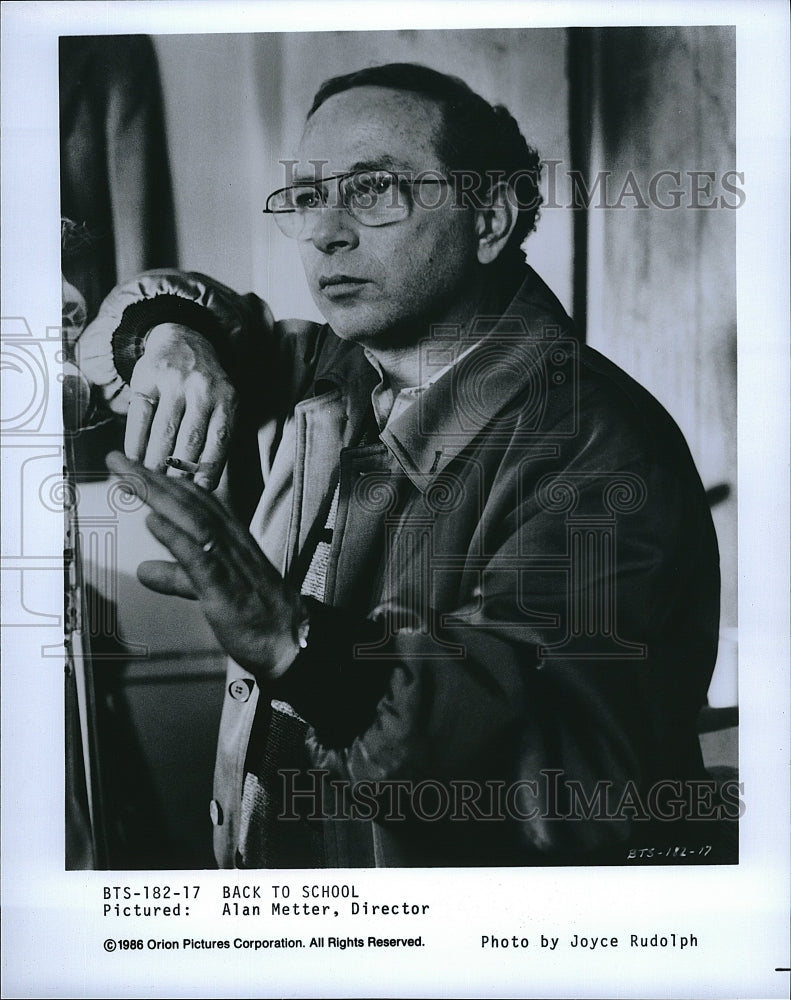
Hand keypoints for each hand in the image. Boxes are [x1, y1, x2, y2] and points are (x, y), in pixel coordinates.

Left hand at [106, 451, 304, 679]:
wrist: (289, 642)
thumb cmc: (254, 615)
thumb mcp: (208, 589)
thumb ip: (176, 576)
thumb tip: (145, 570)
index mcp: (231, 538)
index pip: (196, 500)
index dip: (164, 481)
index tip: (134, 466)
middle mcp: (232, 542)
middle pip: (189, 501)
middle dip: (152, 477)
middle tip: (118, 458)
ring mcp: (230, 562)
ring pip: (192, 519)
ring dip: (159, 496)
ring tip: (129, 477)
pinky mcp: (225, 588)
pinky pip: (200, 556)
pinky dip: (176, 536)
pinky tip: (154, 521)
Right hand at [125, 323, 236, 490]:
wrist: (184, 340)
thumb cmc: (207, 387)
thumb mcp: (222, 404)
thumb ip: (217, 437)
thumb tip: (202, 486)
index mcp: (228, 398)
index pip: (220, 439)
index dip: (209, 468)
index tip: (200, 490)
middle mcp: (202, 388)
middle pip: (190, 439)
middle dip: (179, 471)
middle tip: (170, 492)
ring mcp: (173, 381)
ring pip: (163, 431)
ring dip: (155, 462)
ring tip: (151, 481)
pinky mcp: (146, 378)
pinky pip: (140, 417)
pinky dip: (135, 443)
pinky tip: (133, 460)